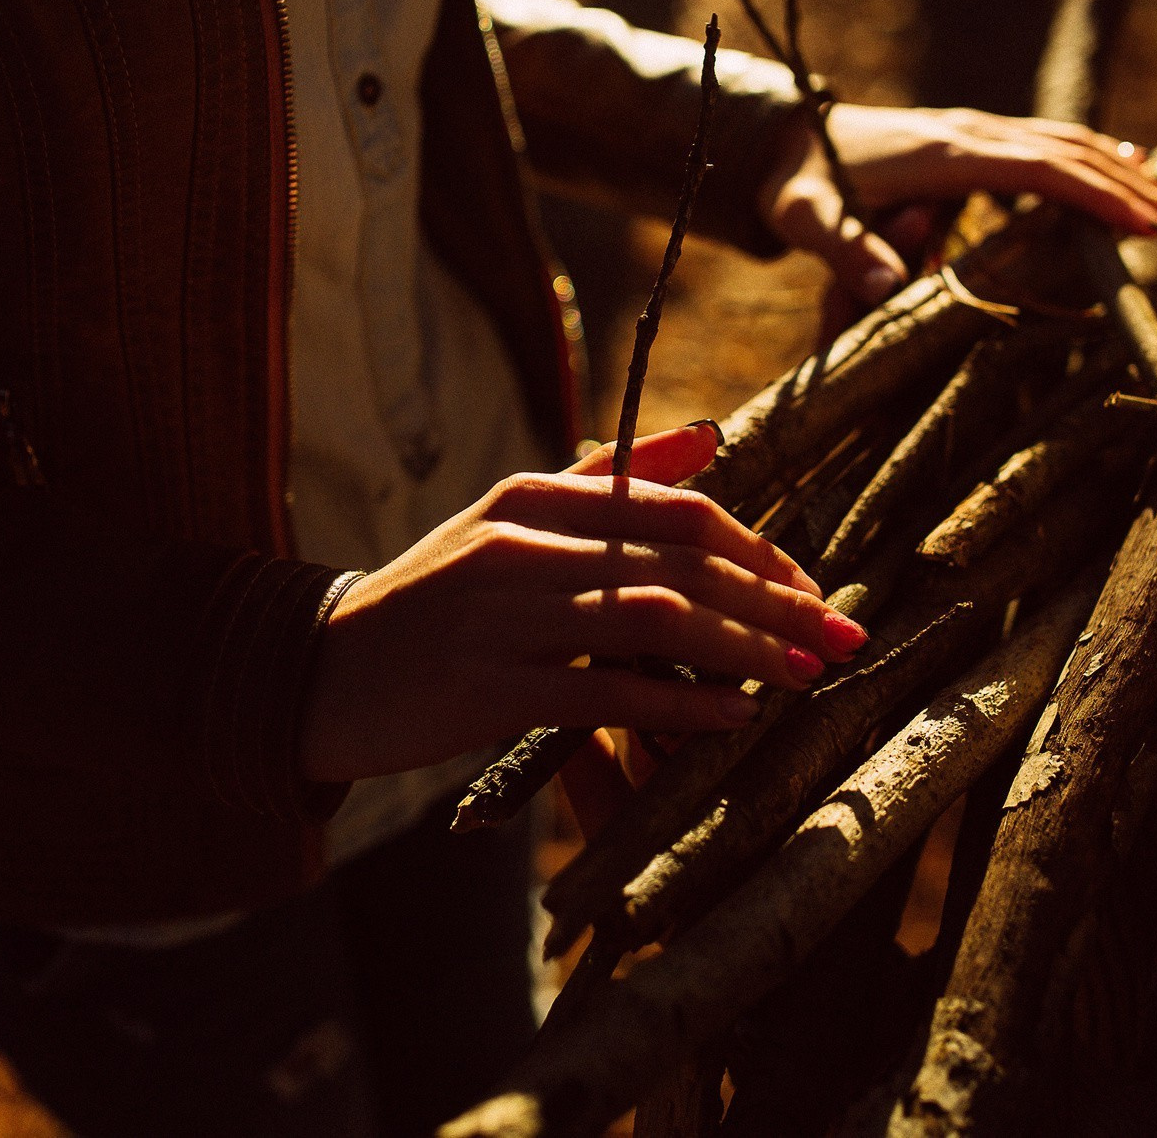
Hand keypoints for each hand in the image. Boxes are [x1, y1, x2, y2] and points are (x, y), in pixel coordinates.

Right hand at [300, 423, 868, 783]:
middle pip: (678, 558)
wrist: (316, 672)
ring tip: (804, 675)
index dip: (756, 548)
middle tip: (840, 636)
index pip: (673, 507)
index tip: (811, 589)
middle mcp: (521, 543)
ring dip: (743, 648)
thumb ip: (607, 479)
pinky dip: (676, 703)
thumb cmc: (431, 604)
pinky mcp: (486, 686)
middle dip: (774, 600)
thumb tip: (707, 438)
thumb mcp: (510, 523)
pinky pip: (603, 690)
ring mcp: (501, 613)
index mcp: (533, 497)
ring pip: (651, 616)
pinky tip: (728, 718)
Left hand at [761, 102, 1156, 308]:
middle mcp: (977, 134)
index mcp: (949, 155)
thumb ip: (845, 251)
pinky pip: (1055, 146)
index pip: (1042, 170)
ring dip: (1135, 177)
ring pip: (1075, 146)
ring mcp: (983, 132)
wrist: (788, 139)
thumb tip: (885, 288)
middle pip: (1077, 156)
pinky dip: (1102, 159)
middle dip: (1143, 191)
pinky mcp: (983, 141)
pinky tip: (1138, 169)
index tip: (1147, 228)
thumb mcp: (808, 221)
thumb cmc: (799, 186)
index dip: (1097, 197)